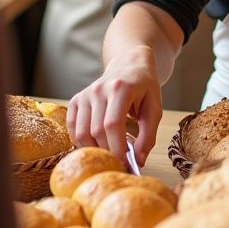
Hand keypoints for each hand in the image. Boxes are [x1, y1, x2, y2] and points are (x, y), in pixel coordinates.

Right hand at [67, 50, 161, 165]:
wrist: (129, 64)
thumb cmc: (144, 87)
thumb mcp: (154, 108)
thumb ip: (148, 135)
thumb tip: (139, 161)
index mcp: (120, 89)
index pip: (112, 124)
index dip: (117, 147)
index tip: (126, 163)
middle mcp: (98, 90)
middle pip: (96, 131)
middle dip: (108, 152)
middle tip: (121, 162)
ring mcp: (85, 94)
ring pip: (81, 133)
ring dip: (95, 149)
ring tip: (110, 152)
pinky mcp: (76, 100)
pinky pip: (73, 128)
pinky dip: (82, 141)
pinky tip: (96, 144)